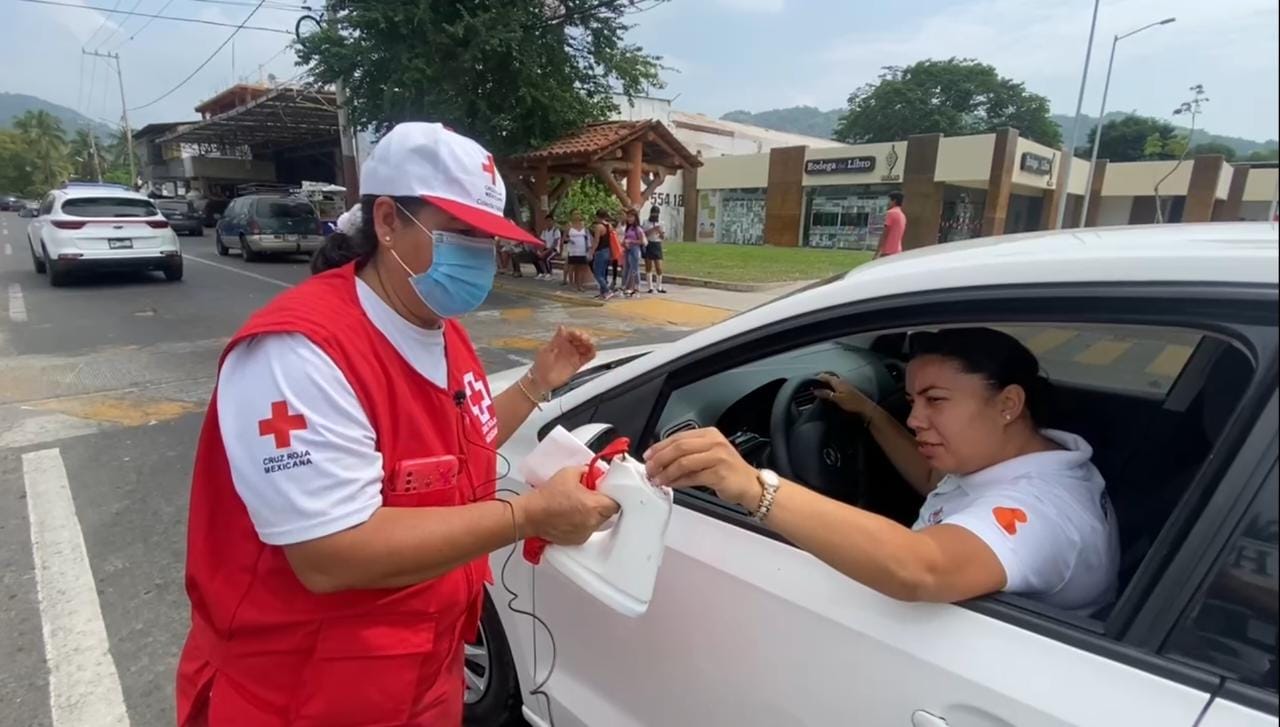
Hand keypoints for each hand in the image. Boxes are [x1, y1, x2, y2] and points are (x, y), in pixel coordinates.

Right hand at [517, 466, 618, 544]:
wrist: (531, 515)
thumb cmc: (547, 496)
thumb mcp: (569, 473)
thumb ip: (586, 471)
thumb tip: (593, 472)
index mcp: (593, 506)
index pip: (616, 503)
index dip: (612, 496)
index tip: (606, 492)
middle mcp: (592, 522)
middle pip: (608, 513)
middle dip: (602, 504)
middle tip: (590, 496)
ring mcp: (585, 533)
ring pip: (598, 522)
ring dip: (593, 514)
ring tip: (578, 505)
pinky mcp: (577, 540)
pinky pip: (587, 530)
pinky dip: (583, 523)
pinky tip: (572, 515)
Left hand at [529, 326, 596, 392]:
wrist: (542, 381)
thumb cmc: (541, 366)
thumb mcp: (547, 350)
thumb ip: (556, 339)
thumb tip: (562, 327)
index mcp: (560, 342)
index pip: (571, 334)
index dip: (575, 333)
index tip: (577, 334)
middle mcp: (568, 347)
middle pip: (580, 339)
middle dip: (584, 337)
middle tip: (584, 339)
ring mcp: (573, 355)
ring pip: (585, 347)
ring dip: (589, 344)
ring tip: (589, 344)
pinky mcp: (577, 364)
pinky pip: (587, 357)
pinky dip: (592, 353)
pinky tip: (592, 351)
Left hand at [643, 428, 759, 507]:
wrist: (751, 485)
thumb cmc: (729, 471)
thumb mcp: (709, 455)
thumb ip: (687, 454)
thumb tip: (661, 459)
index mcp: (709, 434)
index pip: (678, 436)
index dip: (660, 446)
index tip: (648, 456)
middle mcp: (714, 442)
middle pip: (679, 447)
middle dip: (660, 459)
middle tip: (650, 468)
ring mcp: (718, 457)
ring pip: (684, 462)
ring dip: (666, 472)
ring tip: (658, 479)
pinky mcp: (719, 473)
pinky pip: (692, 477)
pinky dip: (678, 482)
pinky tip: (671, 484)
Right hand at [814, 373, 874, 417]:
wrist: (865, 407)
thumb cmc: (851, 403)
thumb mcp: (837, 399)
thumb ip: (826, 394)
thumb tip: (815, 390)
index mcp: (838, 382)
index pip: (826, 376)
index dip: (818, 378)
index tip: (811, 381)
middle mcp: (841, 381)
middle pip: (830, 377)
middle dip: (822, 379)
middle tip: (814, 384)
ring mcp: (845, 384)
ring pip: (833, 381)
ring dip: (826, 382)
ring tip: (820, 387)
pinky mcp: (847, 389)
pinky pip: (836, 384)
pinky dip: (831, 386)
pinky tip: (830, 391)